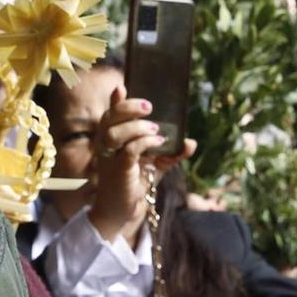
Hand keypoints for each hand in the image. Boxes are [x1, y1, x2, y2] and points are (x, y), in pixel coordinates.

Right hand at [85, 87, 167, 245]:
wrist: (122, 210)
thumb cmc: (134, 183)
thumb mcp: (155, 164)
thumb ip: (171, 152)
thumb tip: (191, 143)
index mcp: (110, 138)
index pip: (110, 114)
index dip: (116, 100)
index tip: (123, 86)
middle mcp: (105, 145)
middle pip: (109, 117)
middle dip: (128, 108)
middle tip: (149, 108)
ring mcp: (110, 157)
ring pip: (115, 132)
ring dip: (138, 127)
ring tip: (156, 131)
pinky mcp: (118, 170)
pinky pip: (129, 150)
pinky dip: (144, 143)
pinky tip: (157, 144)